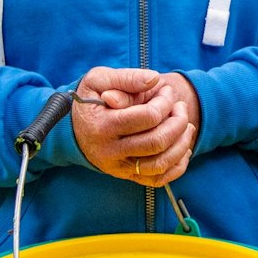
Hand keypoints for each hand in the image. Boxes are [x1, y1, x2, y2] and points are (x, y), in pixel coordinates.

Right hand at [71, 67, 194, 186]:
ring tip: (186, 125)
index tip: (166, 90)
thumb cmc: (90, 99)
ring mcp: (118, 167)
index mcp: (102, 126)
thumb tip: (154, 80)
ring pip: (160, 164)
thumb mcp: (99, 79)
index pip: (148, 117)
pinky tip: (182, 147)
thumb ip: (127, 77)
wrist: (72, 127)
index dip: (165, 102)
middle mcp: (109, 151)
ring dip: (182, 143)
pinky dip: (177, 166)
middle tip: (180, 107)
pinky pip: (158, 180)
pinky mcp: (126, 176)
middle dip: (178, 122)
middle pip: (157, 142)